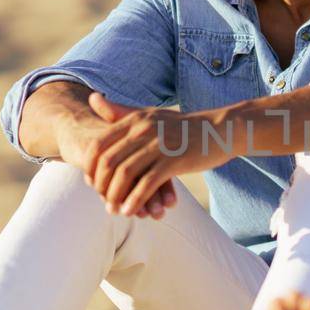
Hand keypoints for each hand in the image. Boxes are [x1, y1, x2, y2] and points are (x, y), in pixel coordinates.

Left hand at [85, 96, 233, 216]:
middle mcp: (143, 129)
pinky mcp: (174, 161)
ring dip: (115, 196)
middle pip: (108, 162)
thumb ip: (120, 111)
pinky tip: (130, 211)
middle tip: (102, 200)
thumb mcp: (149, 114)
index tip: (91, 183)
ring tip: (114, 210)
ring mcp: (159, 145)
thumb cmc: (181, 126)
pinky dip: (135, 200)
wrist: (219, 130)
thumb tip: (92, 98)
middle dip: (101, 185)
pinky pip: (147, 184)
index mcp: (134, 119)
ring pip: (125, 174)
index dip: (90, 167)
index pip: (99, 145)